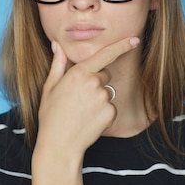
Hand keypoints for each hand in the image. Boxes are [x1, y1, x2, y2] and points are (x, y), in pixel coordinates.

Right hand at [36, 36, 139, 157]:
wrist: (59, 144)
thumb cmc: (51, 115)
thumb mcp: (50, 87)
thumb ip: (58, 64)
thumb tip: (57, 45)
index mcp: (78, 73)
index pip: (105, 54)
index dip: (122, 46)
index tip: (134, 40)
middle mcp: (93, 82)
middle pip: (105, 74)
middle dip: (96, 81)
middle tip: (79, 98)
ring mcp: (104, 98)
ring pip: (108, 91)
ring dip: (99, 98)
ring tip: (82, 112)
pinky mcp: (110, 112)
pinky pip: (111, 107)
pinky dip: (103, 113)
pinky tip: (89, 120)